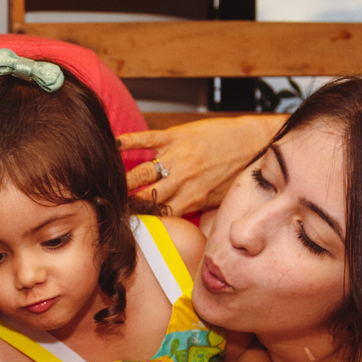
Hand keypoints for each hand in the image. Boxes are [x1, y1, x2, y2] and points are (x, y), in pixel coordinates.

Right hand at [119, 115, 282, 215]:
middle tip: (106, 207)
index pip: (158, 216)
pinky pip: (146, 138)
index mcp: (193, 198)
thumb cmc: (240, 170)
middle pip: (144, 197)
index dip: (140, 221)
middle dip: (125, 204)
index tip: (123, 224)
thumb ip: (196, 210)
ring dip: (121, 180)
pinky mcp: (176, 135)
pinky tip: (113, 145)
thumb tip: (181, 226)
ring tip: (105, 184)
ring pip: (140, 173)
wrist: (256, 141)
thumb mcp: (219, 198)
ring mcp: (178, 156)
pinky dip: (128, 142)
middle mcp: (182, 180)